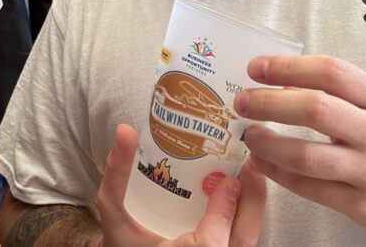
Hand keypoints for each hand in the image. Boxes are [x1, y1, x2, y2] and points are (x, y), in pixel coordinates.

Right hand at [96, 124, 265, 245]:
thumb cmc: (124, 243)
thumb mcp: (113, 211)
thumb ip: (117, 174)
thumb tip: (125, 131)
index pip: (208, 245)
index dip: (222, 213)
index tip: (227, 181)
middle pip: (240, 240)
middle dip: (251, 201)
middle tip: (250, 163)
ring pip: (246, 239)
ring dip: (252, 205)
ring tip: (249, 170)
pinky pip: (241, 238)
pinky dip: (247, 214)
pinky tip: (244, 188)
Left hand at [234, 54, 365, 231]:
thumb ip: (334, 90)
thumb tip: (278, 80)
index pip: (331, 72)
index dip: (288, 67)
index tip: (256, 67)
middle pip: (316, 110)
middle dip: (269, 103)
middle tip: (243, 102)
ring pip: (308, 156)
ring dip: (268, 143)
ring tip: (249, 134)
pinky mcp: (361, 206)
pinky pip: (309, 188)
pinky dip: (277, 173)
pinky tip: (261, 161)